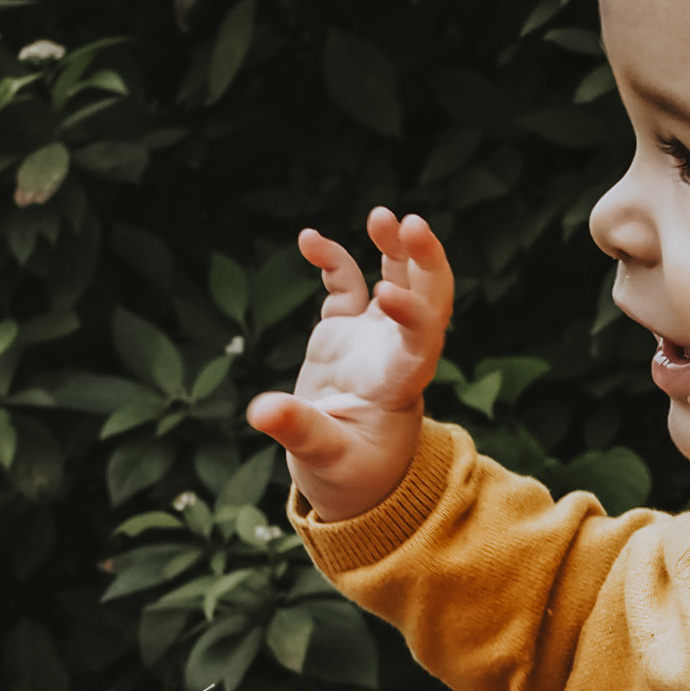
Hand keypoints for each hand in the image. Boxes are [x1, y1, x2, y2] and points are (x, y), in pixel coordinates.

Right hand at [247, 206, 452, 523]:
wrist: (346, 474)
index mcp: (401, 385)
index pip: (421, 344)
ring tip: (382, 216)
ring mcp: (373, 338)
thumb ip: (298, 431)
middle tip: (411, 224)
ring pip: (396, 281)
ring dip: (393, 248)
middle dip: (425, 262)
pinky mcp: (345, 331)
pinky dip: (333, 261)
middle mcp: (396, 353)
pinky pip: (346, 286)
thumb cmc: (349, 475)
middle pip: (427, 299)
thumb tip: (262, 411)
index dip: (413, 316)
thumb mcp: (324, 460)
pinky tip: (309, 239)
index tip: (387, 295)